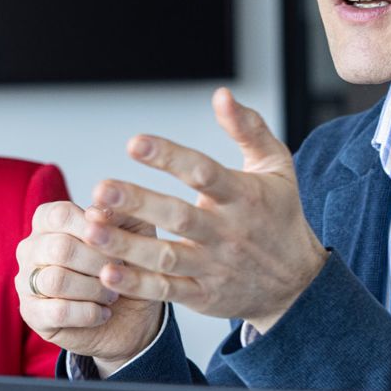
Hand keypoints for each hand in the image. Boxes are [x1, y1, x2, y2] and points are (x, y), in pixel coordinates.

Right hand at [16, 200, 165, 374]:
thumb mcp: (134, 234)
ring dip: (94, 289)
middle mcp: (31, 247)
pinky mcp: (32, 314)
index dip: (93, 229)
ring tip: (112, 295)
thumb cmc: (127, 267)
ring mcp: (26, 281)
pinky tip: (103, 313)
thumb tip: (96, 212)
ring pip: (56, 280)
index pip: (61, 215)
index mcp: (49, 220)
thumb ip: (117, 216)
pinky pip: (58, 311)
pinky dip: (88, 313)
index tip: (118, 242)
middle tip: (119, 272)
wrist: (131, 315)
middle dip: (99, 263)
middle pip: (60, 248)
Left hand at [85, 88, 326, 331]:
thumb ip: (249, 128)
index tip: (134, 143)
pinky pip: (166, 291)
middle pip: (179, 216)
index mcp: (244, 196)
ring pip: (166, 257)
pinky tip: (107, 271)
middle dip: (138, 202)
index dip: (169, 156)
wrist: (298, 283)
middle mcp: (228, 232)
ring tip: (92, 229)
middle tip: (100, 189)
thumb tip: (221, 95)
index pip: (204, 173)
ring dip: (127, 245)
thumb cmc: (280, 216)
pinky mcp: (203, 295)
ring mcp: (215, 266)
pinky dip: (137, 284)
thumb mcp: (276, 167)